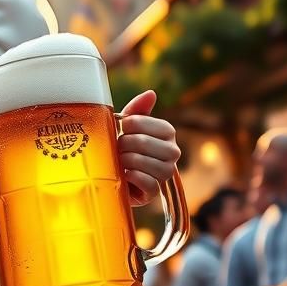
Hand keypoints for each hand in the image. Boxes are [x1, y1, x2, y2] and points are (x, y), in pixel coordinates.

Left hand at [117, 91, 181, 205]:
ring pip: (145, 163)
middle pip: (145, 143)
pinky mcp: (154, 192)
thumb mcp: (127, 127)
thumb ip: (137, 110)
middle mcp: (172, 153)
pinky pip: (148, 183)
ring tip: (119, 160)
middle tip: (117, 147)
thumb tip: (151, 93)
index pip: (154, 125)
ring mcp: (165, 173)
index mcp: (167, 133)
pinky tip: (125, 174)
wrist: (113, 175)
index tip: (122, 127)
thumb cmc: (122, 146)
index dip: (133, 125)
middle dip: (125, 143)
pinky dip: (133, 177)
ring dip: (126, 160)